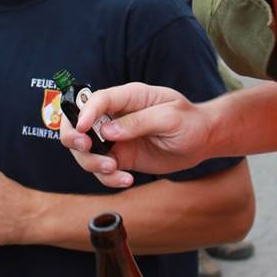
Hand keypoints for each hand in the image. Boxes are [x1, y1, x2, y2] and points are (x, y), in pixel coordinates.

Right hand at [59, 83, 210, 187]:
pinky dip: (108, 178)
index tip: (83, 129)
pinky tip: (126, 180)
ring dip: (92, 162)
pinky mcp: (121, 157)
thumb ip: (139, 121)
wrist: (202, 140)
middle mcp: (116, 116)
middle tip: (85, 147)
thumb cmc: (190, 121)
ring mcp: (116, 138)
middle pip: (79, 123)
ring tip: (114, 169)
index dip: (85, 112)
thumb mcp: (170, 117)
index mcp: (129, 97)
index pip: (97, 99)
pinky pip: (103, 170)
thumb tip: (108, 131)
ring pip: (86, 150)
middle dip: (74, 136)